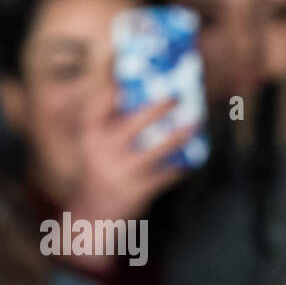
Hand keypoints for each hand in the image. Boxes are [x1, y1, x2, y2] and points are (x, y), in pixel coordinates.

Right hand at [64, 90, 194, 237]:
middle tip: (176, 96)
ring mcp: (120, 171)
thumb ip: (112, 123)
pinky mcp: (136, 190)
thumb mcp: (96, 144)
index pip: (97, 106)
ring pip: (156, 149)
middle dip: (157, 108)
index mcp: (90, 135)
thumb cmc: (101, 168)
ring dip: (178, 135)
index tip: (126, 71)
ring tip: (195, 122)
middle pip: (133, 123)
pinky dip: (180, 166)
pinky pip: (165, 175)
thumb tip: (135, 92)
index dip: (110, 89)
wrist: (93, 213)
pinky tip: (192, 159)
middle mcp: (102, 150)